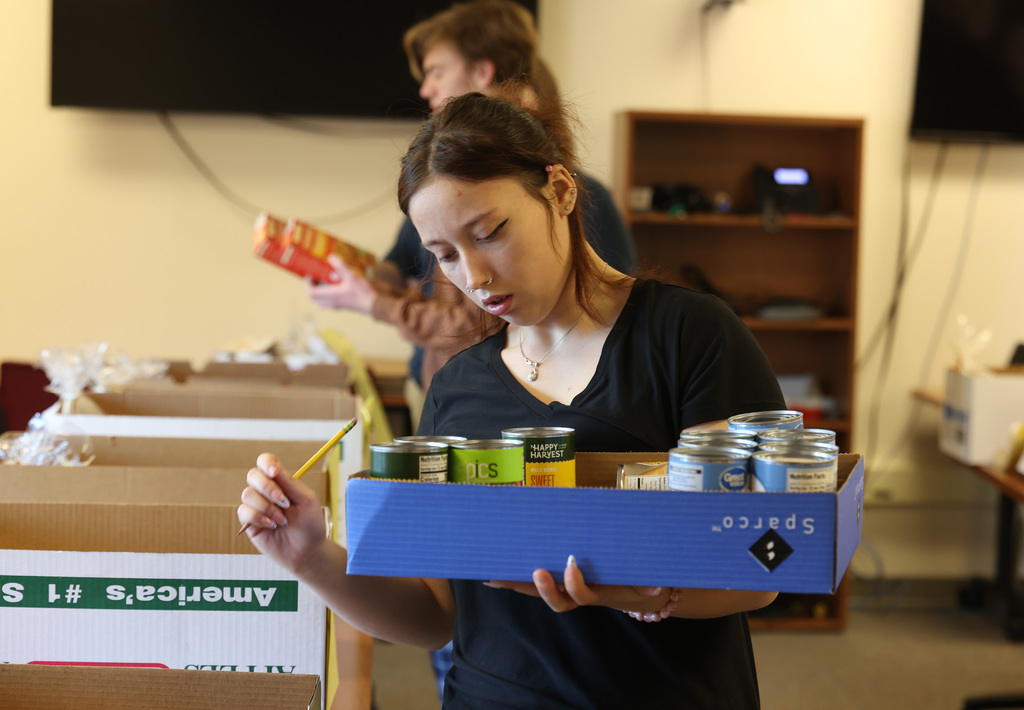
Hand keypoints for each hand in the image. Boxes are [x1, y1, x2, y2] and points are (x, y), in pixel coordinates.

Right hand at [238, 453, 328, 575]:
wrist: (307, 551)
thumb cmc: (310, 525)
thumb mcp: (306, 500)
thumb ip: (290, 483)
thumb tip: (274, 467)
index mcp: (281, 482)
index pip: (266, 462)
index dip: (267, 463)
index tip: (275, 472)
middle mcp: (266, 491)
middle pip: (253, 475)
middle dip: (268, 488)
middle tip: (284, 502)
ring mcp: (256, 506)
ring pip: (248, 494)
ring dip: (267, 507)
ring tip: (282, 520)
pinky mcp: (249, 522)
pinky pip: (243, 511)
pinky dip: (259, 517)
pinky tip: (272, 526)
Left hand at [305, 254, 377, 313]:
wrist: (376, 305)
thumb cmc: (363, 293)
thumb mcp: (351, 276)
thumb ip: (340, 266)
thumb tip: (330, 256)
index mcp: (330, 296)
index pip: (311, 293)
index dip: (307, 283)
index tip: (309, 274)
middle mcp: (331, 302)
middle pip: (314, 298)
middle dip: (311, 287)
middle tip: (315, 276)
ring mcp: (337, 305)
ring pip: (321, 301)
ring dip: (319, 292)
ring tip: (324, 281)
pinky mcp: (343, 306)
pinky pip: (329, 302)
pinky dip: (327, 295)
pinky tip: (336, 286)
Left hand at [485, 555, 668, 614]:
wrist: (637, 590)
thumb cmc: (638, 580)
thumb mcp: (645, 581)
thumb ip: (647, 583)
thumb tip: (655, 589)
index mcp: (598, 593)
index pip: (582, 595)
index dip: (574, 583)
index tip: (571, 563)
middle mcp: (579, 594)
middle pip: (556, 599)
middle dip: (542, 589)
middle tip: (534, 572)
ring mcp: (566, 589)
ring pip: (540, 593)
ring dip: (519, 586)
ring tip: (497, 578)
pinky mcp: (558, 579)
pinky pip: (536, 581)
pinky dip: (516, 580)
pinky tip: (496, 575)